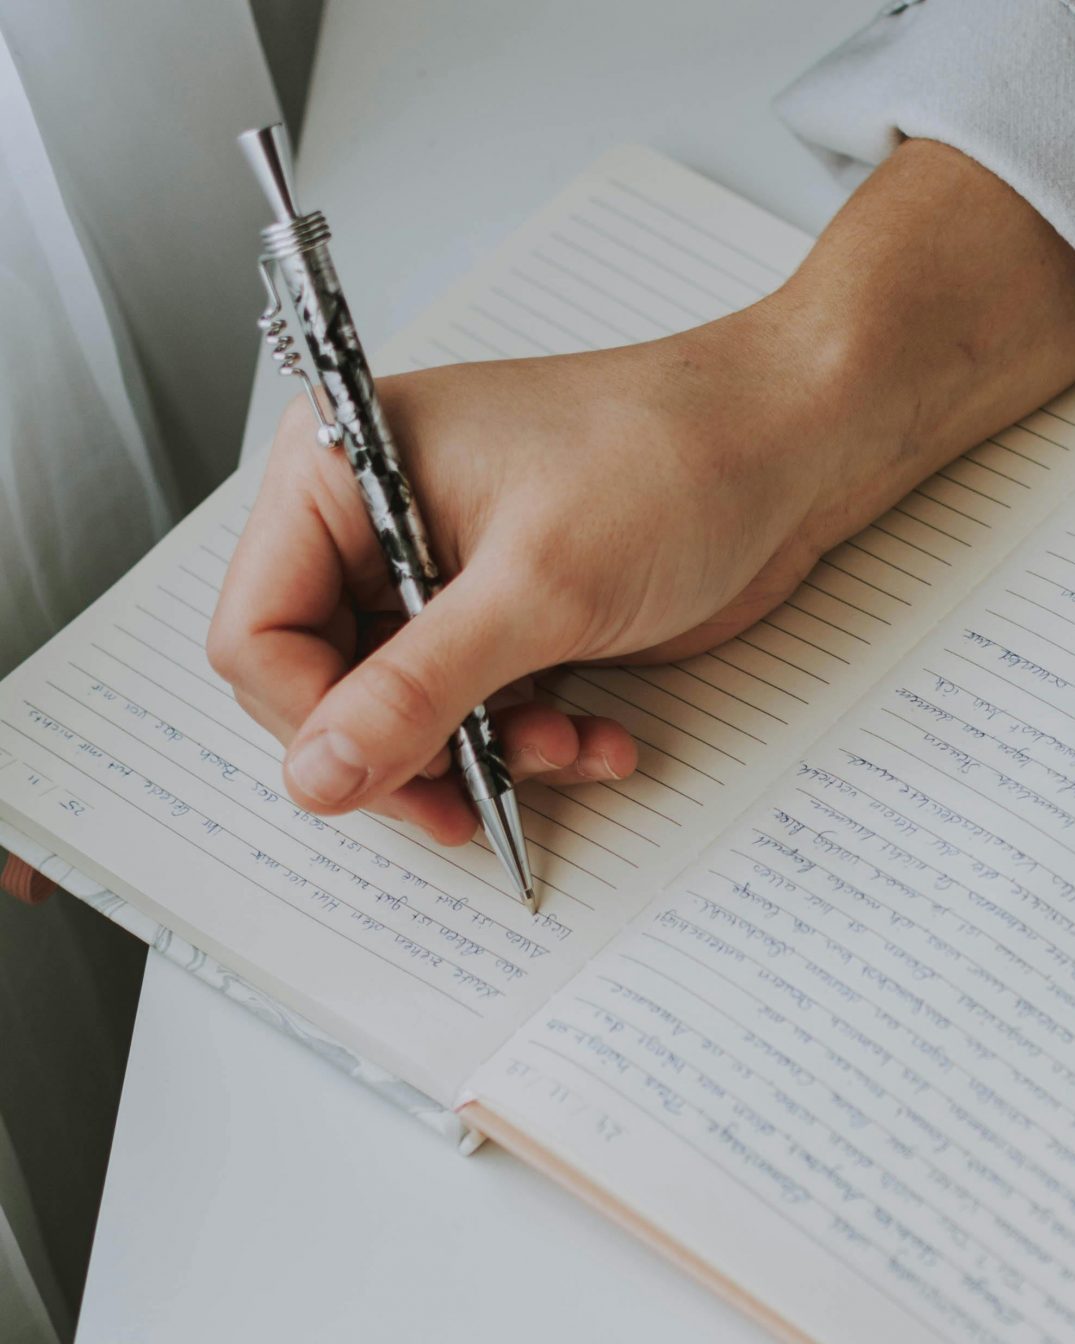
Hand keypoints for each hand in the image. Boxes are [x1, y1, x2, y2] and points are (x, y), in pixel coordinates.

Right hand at [209, 142, 1074, 845]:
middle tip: (471, 792)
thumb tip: (317, 774)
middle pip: (321, 692)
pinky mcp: (499, 618)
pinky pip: (474, 720)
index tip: (385, 774)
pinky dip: (532, 747)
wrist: (795, 447)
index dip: (312, 722)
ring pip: (402, 722)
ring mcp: (435, 575)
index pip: (256, 634)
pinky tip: (597, 737)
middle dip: (407, 753)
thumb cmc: (672, 461)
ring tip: (561, 750)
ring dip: (482, 761)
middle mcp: (372, 522)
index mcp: (340, 471)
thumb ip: (413, 692)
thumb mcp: (534, 590)